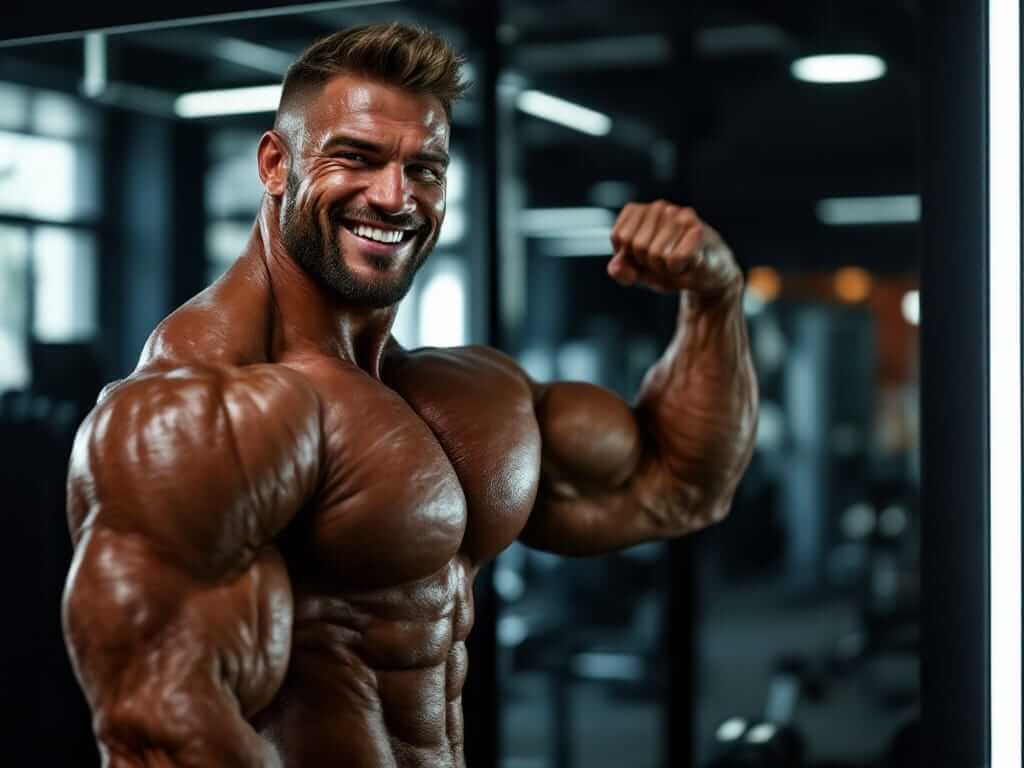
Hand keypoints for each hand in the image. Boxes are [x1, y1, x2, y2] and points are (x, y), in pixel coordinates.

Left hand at [607, 200, 741, 298]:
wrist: (711, 275)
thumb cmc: (673, 268)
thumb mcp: (641, 272)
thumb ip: (623, 270)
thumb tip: (616, 267)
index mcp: (641, 211)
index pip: (619, 236)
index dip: (630, 256)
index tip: (645, 258)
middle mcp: (660, 207)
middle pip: (637, 246)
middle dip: (648, 264)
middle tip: (665, 262)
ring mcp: (680, 216)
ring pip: (655, 254)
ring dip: (665, 268)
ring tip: (678, 262)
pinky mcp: (698, 230)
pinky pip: (673, 259)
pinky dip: (678, 270)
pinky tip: (689, 263)